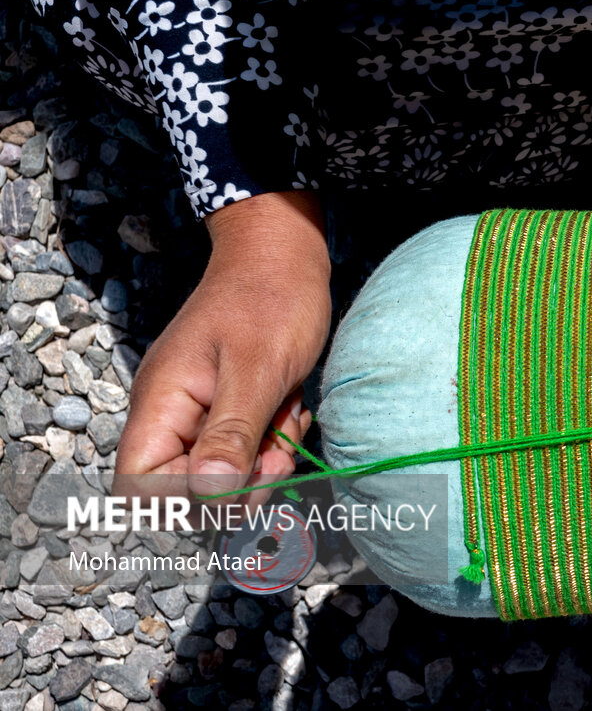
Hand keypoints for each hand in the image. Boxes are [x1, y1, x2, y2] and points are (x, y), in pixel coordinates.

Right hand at [114, 191, 331, 511]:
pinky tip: (291, 409)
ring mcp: (201, 411)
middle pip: (187, 488)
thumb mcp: (258, 370)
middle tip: (277, 452)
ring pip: (224, 472)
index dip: (184, 498)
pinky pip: (247, 449)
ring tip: (287, 419)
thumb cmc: (271, 299)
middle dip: (239, 482)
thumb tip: (209, 494)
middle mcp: (172, 413)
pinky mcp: (230, 407)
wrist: (286, 254)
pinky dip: (273, 441)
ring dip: (263, 461)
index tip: (235, 479)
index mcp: (162, 403)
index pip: (139, 484)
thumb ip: (230, 435)